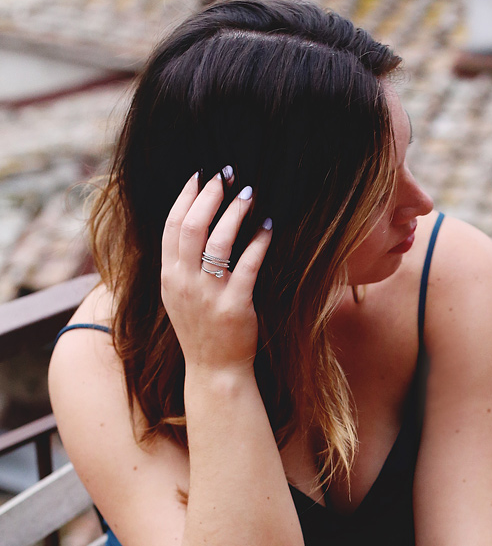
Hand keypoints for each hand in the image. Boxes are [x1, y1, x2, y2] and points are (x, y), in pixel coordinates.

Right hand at [160, 171, 271, 373]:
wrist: (214, 370)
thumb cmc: (201, 329)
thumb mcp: (179, 295)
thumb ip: (181, 263)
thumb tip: (195, 222)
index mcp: (168, 276)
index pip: (172, 226)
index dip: (186, 196)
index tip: (200, 175)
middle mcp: (184, 283)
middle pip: (192, 226)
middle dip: (210, 195)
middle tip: (227, 175)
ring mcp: (208, 295)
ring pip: (218, 242)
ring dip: (235, 212)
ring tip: (249, 193)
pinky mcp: (234, 306)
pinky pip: (248, 265)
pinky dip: (259, 242)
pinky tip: (269, 226)